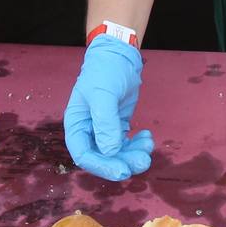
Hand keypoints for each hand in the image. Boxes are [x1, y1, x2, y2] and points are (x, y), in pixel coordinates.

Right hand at [63, 35, 154, 180]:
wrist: (118, 55)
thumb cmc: (104, 71)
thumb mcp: (103, 94)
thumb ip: (105, 123)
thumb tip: (109, 151)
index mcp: (76, 124)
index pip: (83, 155)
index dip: (101, 166)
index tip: (121, 170)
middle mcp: (88, 131)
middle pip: (102, 158)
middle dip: (122, 162)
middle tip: (142, 161)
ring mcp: (104, 130)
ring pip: (117, 154)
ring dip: (134, 155)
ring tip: (148, 145)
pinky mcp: (118, 127)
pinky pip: (127, 145)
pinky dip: (138, 145)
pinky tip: (147, 137)